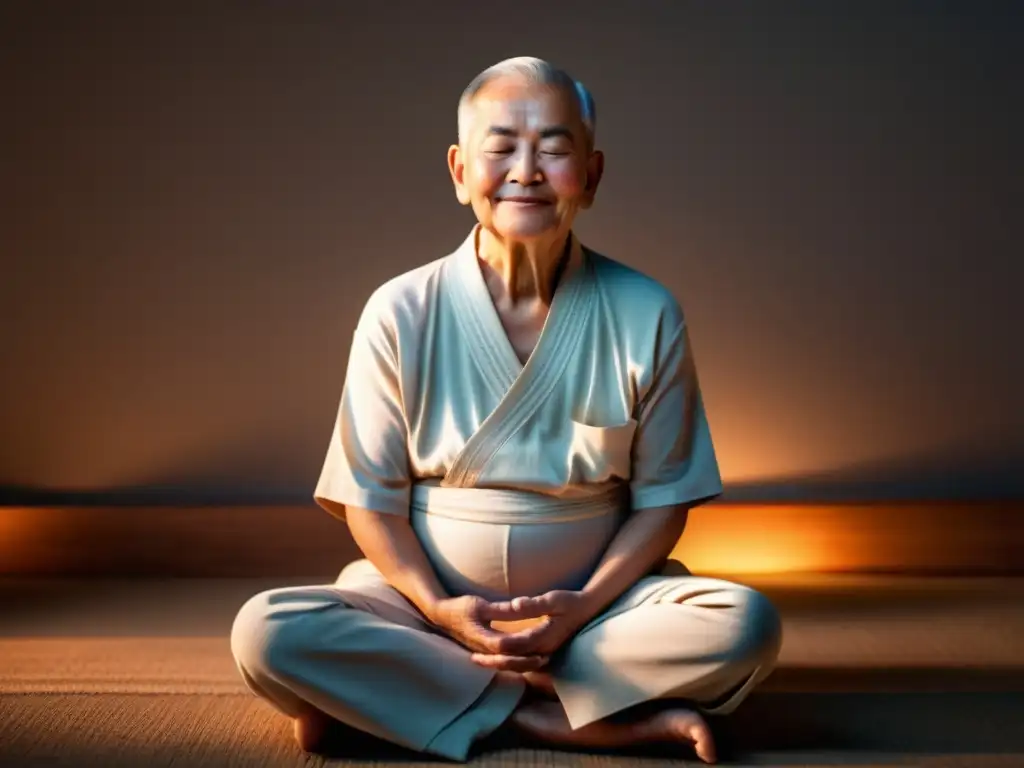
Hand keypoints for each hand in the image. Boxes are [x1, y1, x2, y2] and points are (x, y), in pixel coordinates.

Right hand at [427, 595, 550, 671]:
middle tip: (547, 659)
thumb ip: (501, 610)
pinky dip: (514, 661)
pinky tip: (525, 657)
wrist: (441, 616)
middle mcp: (485, 651)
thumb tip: (520, 607)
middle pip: (509, 662)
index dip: (525, 652)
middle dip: (527, 662)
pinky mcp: (482, 651)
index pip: (508, 650)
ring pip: (505, 663)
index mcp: (485, 640)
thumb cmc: (460, 608)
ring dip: (522, 663)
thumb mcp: (480, 606)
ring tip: (541, 659)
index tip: (542, 650)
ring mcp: (483, 653)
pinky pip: (501, 660)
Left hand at [470, 590, 592, 668]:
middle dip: (493, 662)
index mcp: (544, 637)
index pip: (515, 646)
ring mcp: (546, 653)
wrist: (587, 610)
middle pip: (515, 661)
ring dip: (500, 664)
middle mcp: (544, 650)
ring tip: (480, 661)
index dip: (496, 646)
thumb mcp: (553, 599)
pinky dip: (510, 662)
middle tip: (472, 659)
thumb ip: (533, 604)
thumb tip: (514, 605)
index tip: (479, 644)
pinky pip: (525, 662)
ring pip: (519, 665)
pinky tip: (498, 658)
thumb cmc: (570, 602)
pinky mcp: (545, 652)